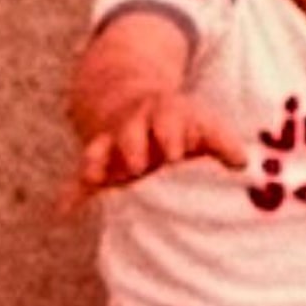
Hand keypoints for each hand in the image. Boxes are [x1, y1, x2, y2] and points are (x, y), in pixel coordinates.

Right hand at [64, 91, 247, 209]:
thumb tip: (242, 163)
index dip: (170, 132)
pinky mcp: (98, 158)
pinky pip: (83, 173)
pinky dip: (72, 192)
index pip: (167, 119)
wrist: (128, 94)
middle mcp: (134, 125)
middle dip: (134, 146)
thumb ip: (221, 142)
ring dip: (98, 160)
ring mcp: (112, 141)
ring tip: (95, 177)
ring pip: (100, 147)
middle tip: (138, 165)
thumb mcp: (200, 124)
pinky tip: (63, 211)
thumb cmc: (176, 121)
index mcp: (162, 114)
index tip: (175, 152)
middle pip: (130, 131)